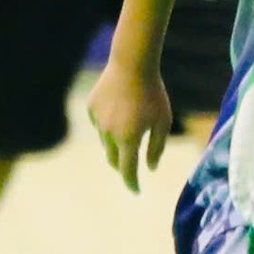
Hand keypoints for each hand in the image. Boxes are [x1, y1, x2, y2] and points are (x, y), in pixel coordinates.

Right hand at [87, 59, 170, 193]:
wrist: (132, 63)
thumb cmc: (153, 93)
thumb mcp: (163, 121)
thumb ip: (157, 147)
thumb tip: (150, 168)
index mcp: (128, 138)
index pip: (127, 169)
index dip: (131, 182)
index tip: (136, 190)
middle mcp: (108, 133)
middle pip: (112, 158)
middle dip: (121, 165)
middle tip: (130, 168)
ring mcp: (97, 120)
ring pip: (105, 141)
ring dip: (115, 144)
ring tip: (128, 132)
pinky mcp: (91, 107)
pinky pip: (99, 124)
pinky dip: (108, 125)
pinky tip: (117, 114)